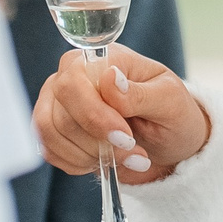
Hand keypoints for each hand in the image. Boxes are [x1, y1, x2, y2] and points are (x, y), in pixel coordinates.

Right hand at [33, 43, 211, 182]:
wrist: (166, 140)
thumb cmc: (171, 112)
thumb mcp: (170, 101)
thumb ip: (139, 93)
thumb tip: (109, 78)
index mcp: (102, 58)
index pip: (74, 81)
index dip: (95, 116)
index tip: (126, 137)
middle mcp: (72, 75)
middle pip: (60, 112)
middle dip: (96, 141)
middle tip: (131, 150)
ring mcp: (58, 101)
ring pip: (52, 134)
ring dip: (91, 155)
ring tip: (125, 156)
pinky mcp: (53, 129)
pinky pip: (51, 151)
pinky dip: (80, 163)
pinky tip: (106, 159)